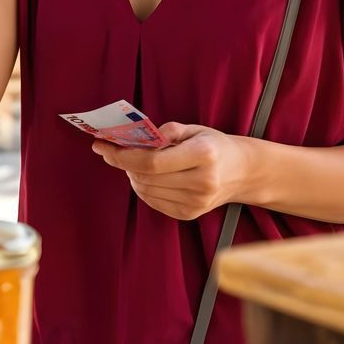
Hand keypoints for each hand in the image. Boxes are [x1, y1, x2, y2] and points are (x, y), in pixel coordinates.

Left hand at [92, 124, 254, 220]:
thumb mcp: (195, 129)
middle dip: (122, 163)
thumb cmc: (214, 146)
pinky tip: (147, 176)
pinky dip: (143, 187)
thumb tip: (137, 138)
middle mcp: (202, 182)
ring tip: (134, 162)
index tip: (101, 146)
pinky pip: (153, 201)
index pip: (151, 162)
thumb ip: (166, 131)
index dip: (121, 156)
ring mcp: (196, 202)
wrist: (242, 173)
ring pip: (145, 190)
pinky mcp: (189, 214)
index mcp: (204, 155)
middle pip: (145, 177)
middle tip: (114, 151)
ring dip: (131, 175)